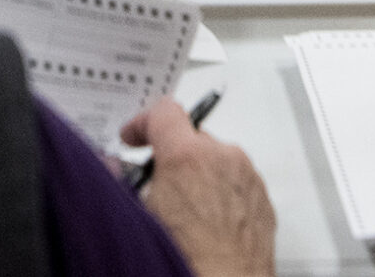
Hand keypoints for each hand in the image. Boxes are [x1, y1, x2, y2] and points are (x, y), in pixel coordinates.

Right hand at [119, 97, 274, 276]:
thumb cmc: (188, 261)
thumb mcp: (137, 217)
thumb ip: (121, 181)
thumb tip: (111, 168)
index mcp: (187, 157)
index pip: (164, 112)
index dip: (142, 123)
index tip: (133, 137)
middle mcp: (223, 159)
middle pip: (192, 138)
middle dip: (171, 156)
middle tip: (155, 183)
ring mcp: (248, 179)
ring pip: (217, 161)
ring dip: (199, 175)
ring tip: (183, 211)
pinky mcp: (263, 201)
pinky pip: (237, 184)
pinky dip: (221, 194)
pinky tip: (207, 223)